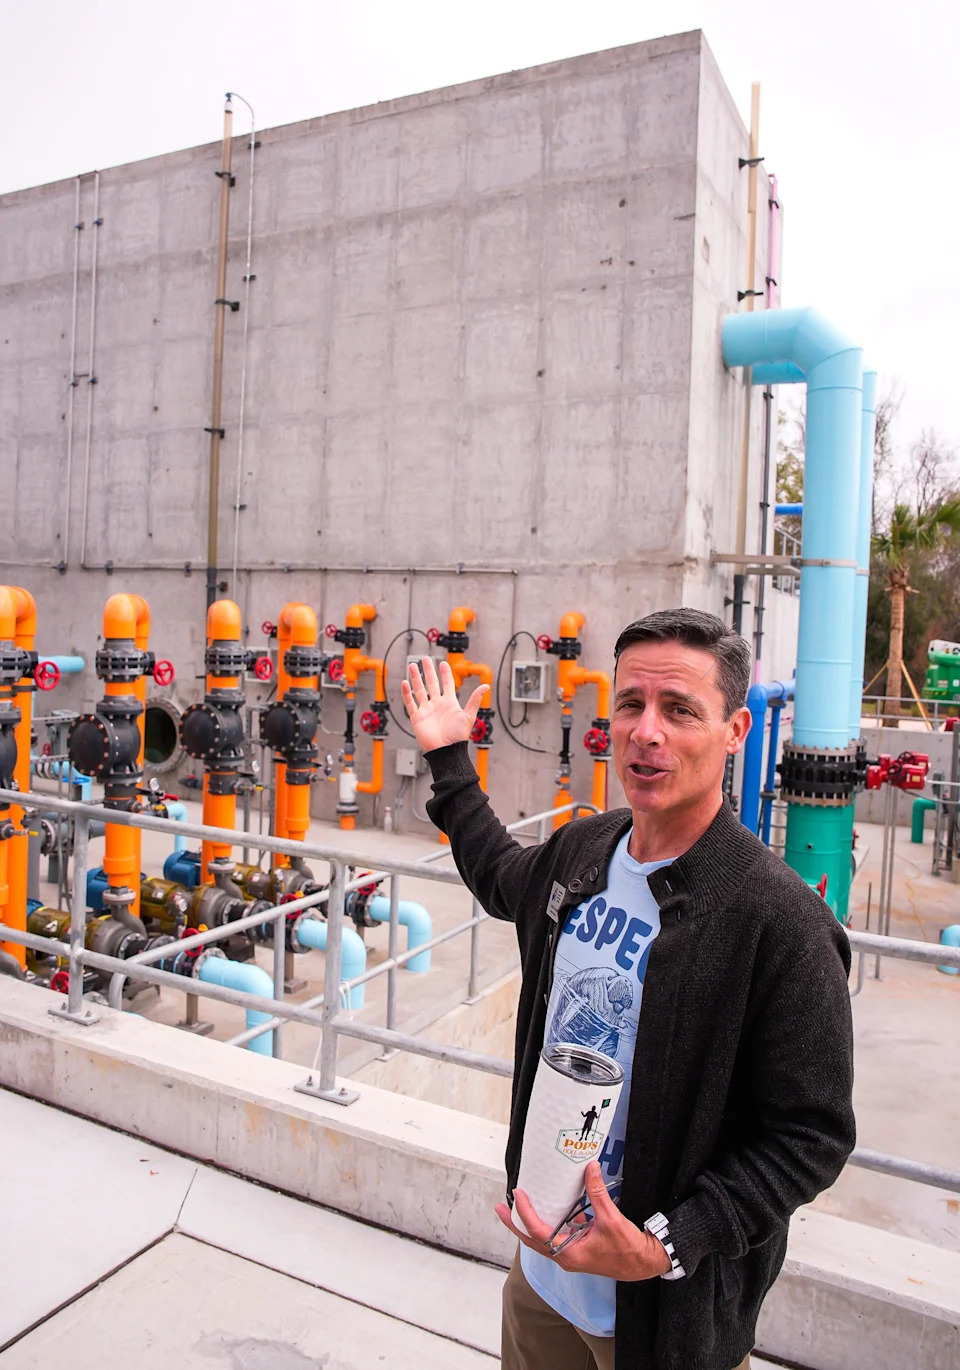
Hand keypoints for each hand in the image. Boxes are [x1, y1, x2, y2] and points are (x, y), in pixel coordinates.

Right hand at [400, 656, 489, 752]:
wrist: (446, 751)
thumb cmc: (458, 737)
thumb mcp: (469, 716)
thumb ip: (475, 700)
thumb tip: (486, 686)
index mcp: (450, 703)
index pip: (447, 684)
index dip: (445, 673)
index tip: (443, 663)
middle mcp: (437, 704)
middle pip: (431, 683)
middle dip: (428, 671)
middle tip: (425, 659)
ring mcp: (426, 710)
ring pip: (419, 690)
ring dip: (416, 678)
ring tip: (413, 665)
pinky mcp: (417, 717)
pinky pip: (411, 703)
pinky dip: (407, 693)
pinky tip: (405, 683)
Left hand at [495, 1161, 671, 1281]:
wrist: (643, 1263)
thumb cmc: (627, 1249)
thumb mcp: (612, 1220)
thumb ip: (598, 1193)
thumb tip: (590, 1167)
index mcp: (569, 1254)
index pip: (538, 1232)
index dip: (525, 1213)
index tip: (517, 1194)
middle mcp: (565, 1256)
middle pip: (531, 1239)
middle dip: (515, 1223)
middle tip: (500, 1207)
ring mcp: (570, 1254)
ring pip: (541, 1239)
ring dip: (528, 1223)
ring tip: (516, 1206)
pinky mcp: (578, 1248)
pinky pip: (555, 1235)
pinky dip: (547, 1222)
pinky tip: (547, 1206)